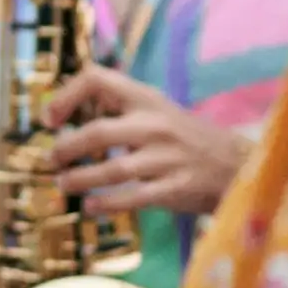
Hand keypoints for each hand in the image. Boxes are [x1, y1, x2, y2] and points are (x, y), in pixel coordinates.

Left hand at [43, 65, 250, 214]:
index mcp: (146, 99)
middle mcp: (155, 124)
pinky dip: (106, 204)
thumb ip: (119, 113)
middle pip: (99, 132)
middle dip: (66, 149)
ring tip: (63, 185)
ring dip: (80, 179)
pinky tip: (90, 207)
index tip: (50, 119)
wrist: (237, 164)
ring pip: (113, 169)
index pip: (98, 79)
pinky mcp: (176, 187)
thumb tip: (64, 121)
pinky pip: (133, 197)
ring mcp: (167, 157)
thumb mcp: (156, 112)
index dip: (67, 95)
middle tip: (51, 161)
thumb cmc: (185, 138)